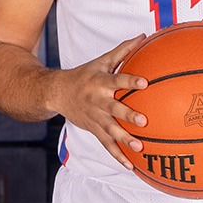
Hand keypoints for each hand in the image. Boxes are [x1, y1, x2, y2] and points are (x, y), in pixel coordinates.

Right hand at [50, 34, 151, 171]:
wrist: (56, 93)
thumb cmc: (84, 75)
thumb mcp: (101, 61)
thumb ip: (123, 51)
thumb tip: (144, 37)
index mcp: (100, 82)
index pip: (117, 80)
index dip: (130, 81)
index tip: (145, 83)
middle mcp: (97, 101)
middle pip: (114, 109)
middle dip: (127, 115)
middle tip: (143, 121)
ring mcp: (95, 118)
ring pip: (110, 130)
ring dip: (124, 140)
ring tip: (139, 147)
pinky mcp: (93, 130)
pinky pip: (106, 145)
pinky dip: (117, 156)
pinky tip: (131, 166)